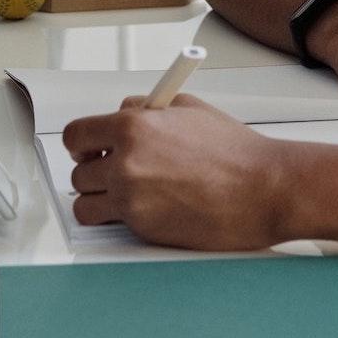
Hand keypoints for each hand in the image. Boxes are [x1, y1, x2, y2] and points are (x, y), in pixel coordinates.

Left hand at [63, 95, 287, 247]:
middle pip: (78, 172)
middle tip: (114, 169)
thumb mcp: (188, 108)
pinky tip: (141, 207)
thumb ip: (147, 109)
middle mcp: (126, 163)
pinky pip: (111, 224)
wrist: (261, 188)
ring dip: (99, 198)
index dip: (80, 143)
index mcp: (133, 127)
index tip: (88, 148)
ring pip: (85, 204)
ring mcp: (131, 199)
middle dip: (94, 170)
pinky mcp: (143, 228)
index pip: (76, 135)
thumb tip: (124, 111)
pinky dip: (118, 219)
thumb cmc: (234, 152)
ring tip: (123, 192)